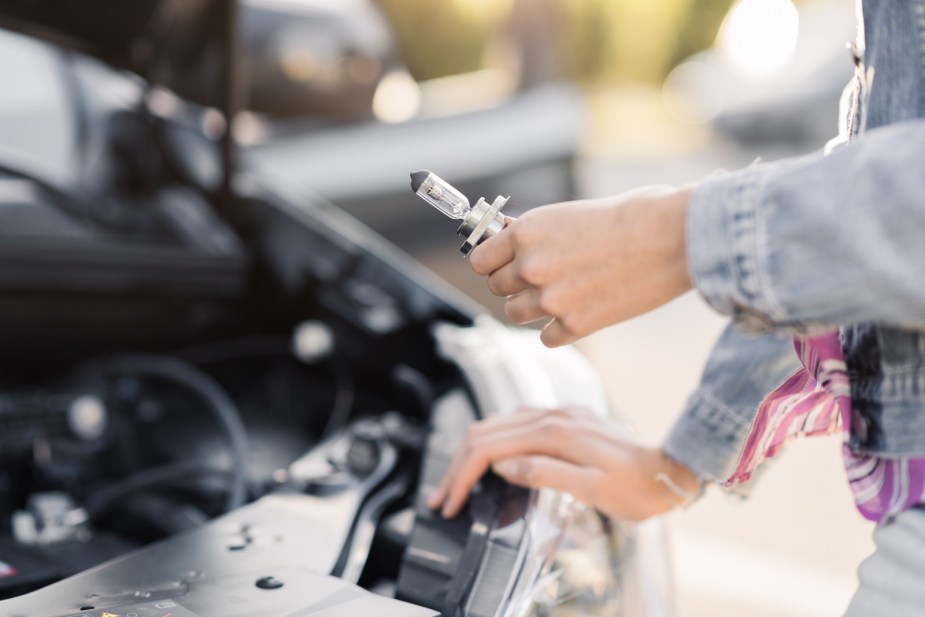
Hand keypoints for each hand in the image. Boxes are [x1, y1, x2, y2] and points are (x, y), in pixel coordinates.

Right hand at [427, 406, 700, 521]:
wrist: (670, 471)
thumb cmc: (637, 487)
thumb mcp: (592, 490)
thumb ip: (545, 473)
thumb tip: (504, 467)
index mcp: (554, 433)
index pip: (489, 448)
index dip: (463, 476)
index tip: (450, 502)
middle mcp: (551, 416)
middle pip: (484, 432)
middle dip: (456, 465)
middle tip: (441, 497)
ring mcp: (557, 415)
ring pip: (496, 425)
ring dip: (471, 453)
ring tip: (457, 481)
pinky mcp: (564, 420)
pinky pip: (514, 425)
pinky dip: (492, 443)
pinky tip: (490, 459)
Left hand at [470, 186, 693, 346]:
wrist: (673, 237)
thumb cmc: (631, 215)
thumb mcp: (570, 213)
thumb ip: (536, 232)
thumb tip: (509, 236)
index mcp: (526, 233)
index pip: (480, 260)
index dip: (494, 262)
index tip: (505, 263)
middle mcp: (531, 267)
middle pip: (497, 289)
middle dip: (516, 284)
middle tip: (543, 277)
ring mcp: (551, 299)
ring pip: (516, 314)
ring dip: (534, 307)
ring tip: (562, 293)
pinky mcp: (575, 325)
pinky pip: (546, 338)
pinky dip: (559, 330)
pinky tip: (579, 312)